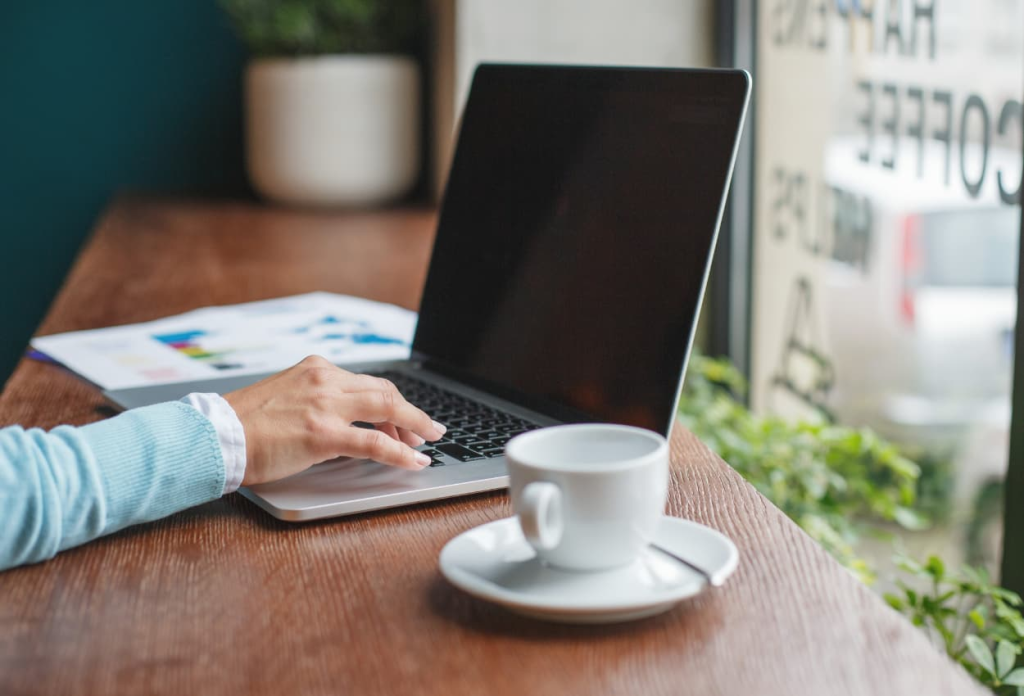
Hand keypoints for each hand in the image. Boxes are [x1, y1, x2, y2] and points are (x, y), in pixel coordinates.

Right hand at [224, 356, 445, 485]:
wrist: (214, 435)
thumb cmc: (243, 424)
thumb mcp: (286, 397)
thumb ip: (316, 401)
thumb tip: (345, 421)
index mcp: (316, 368)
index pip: (368, 382)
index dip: (392, 402)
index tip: (404, 417)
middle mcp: (325, 380)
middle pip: (385, 392)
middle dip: (410, 413)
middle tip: (425, 431)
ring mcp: (325, 405)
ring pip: (388, 410)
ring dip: (414, 427)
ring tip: (427, 443)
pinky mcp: (323, 434)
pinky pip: (375, 443)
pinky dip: (401, 453)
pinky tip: (414, 462)